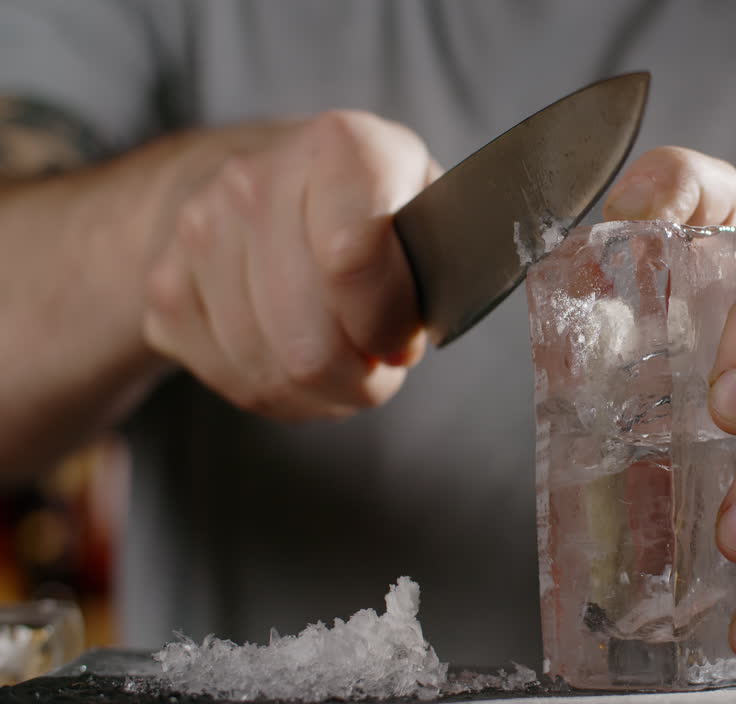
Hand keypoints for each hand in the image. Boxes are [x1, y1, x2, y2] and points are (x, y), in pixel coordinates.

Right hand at [142, 111, 441, 418]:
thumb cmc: (373, 207)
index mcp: (343, 146)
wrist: (259, 180)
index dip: (385, 322)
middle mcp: (255, 179)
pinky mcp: (165, 290)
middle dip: (360, 377)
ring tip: (347, 363)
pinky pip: (235, 382)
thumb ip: (439, 270)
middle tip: (378, 362)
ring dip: (324, 391)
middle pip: (310, 340)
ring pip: (273, 372)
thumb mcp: (429, 211)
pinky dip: (282, 394)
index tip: (401, 338)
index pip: (352, 257)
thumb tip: (398, 346)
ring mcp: (198, 233)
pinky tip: (302, 363)